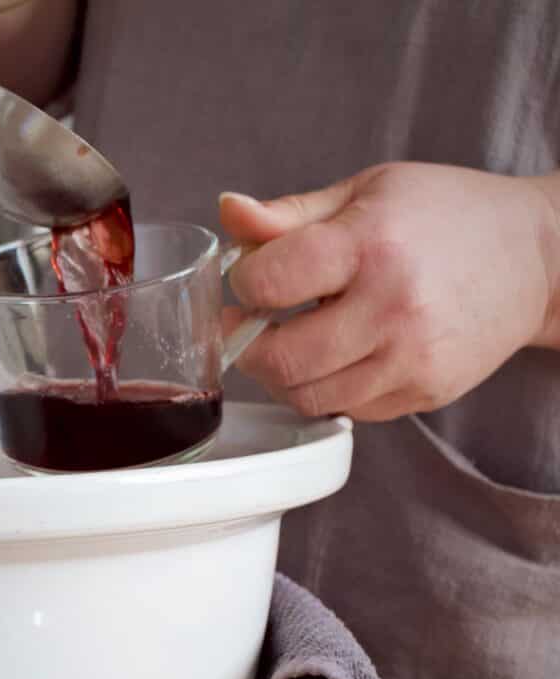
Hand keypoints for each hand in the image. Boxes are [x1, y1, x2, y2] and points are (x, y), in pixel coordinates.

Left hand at [219, 163, 559, 420]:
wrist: (540, 259)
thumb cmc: (447, 215)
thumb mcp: (368, 191)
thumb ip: (290, 213)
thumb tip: (228, 211)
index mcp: (372, 246)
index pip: (270, 281)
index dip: (244, 282)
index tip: (250, 277)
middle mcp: (393, 309)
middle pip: (280, 357)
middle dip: (246, 345)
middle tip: (247, 325)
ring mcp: (411, 360)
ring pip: (306, 396)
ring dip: (280, 375)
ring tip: (287, 342)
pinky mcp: (423, 394)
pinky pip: (345, 409)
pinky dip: (322, 390)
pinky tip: (331, 357)